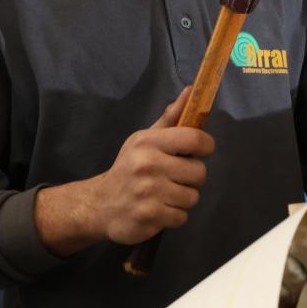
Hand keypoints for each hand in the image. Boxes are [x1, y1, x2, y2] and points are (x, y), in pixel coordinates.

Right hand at [92, 86, 215, 244]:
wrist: (100, 205)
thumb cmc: (129, 168)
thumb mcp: (144, 140)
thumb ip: (170, 119)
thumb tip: (190, 90)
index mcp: (148, 142)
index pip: (194, 139)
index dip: (206, 146)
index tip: (200, 151)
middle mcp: (148, 165)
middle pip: (199, 173)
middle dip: (191, 178)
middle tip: (174, 178)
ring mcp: (148, 192)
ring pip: (192, 197)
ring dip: (182, 199)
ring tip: (164, 195)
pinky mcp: (149, 216)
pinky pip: (182, 217)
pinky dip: (174, 216)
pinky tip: (158, 209)